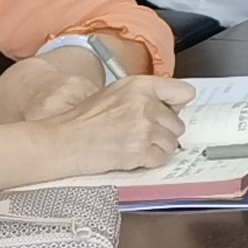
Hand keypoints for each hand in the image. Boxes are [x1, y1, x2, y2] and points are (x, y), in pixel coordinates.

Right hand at [25, 68, 194, 179]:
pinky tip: (132, 156)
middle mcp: (145, 104)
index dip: (178, 104)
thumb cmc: (83, 120)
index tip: (172, 110)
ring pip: (172, 143)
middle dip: (163, 131)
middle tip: (142, 134)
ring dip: (157, 148)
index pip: (184, 91)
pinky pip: (161, 159)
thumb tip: (174, 105)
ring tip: (135, 145)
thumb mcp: (115, 93)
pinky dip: (149, 161)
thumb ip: (145, 95)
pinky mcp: (140, 150)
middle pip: (178, 123)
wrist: (63, 142)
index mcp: (140, 86)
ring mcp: (144, 128)